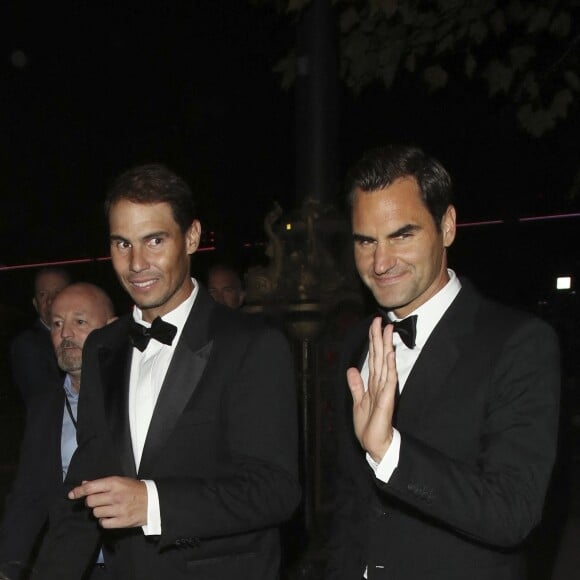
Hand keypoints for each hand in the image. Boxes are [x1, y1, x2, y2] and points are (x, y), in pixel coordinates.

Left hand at [68, 476, 147, 528]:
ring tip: (108, 508)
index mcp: (115, 483)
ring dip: (99, 511)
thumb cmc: (135, 489)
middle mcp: (116, 496)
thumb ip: (102, 483)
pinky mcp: (122, 521)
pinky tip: (111, 516)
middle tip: (99, 500)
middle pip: (90, 501)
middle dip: (91, 501)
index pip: (91, 487)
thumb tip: (84, 484)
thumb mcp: (121, 481)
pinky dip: (104, 521)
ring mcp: (119, 509)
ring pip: (96, 513)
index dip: (78, 491)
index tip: (71, 494)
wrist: (153, 501)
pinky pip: (103, 523)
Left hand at [347, 317, 397, 462]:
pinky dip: (389, 367)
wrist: (375, 443)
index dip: (373, 341)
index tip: (374, 325)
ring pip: (385, 363)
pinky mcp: (387, 399)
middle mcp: (380, 383)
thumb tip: (352, 369)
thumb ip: (356, 385)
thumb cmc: (369, 425)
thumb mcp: (358, 402)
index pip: (374, 357)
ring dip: (386, 347)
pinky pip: (388, 380)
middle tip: (380, 320)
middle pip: (380, 356)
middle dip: (379, 338)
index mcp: (373, 383)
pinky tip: (389, 355)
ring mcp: (385, 390)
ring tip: (387, 331)